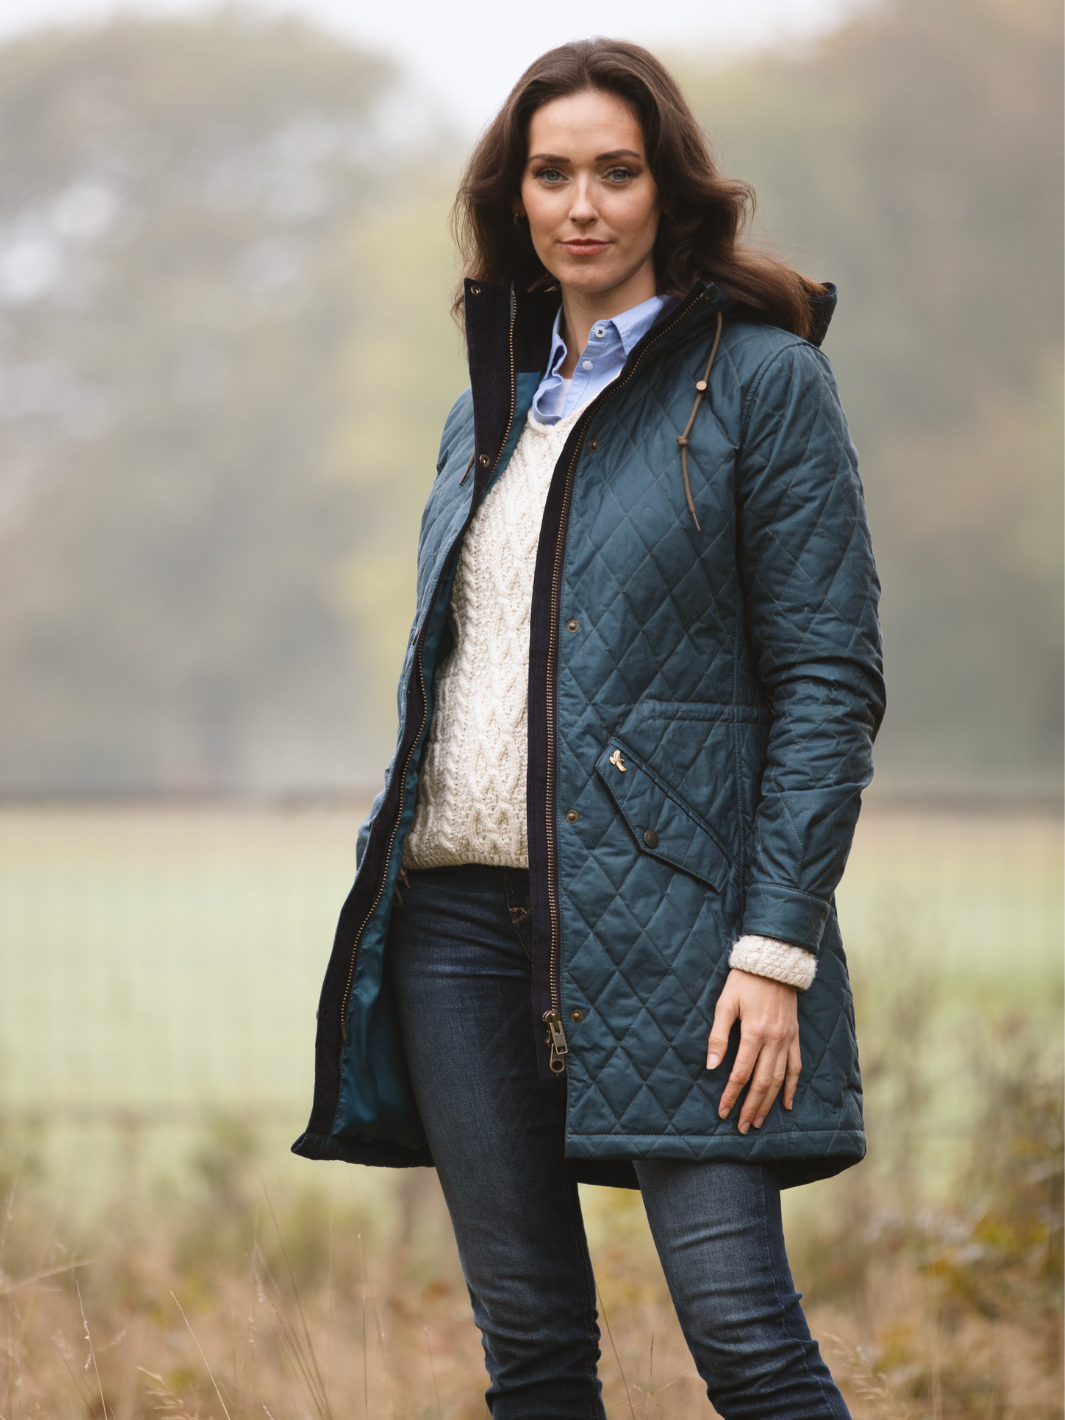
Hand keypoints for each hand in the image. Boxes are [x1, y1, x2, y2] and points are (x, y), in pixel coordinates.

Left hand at [706, 968, 800, 1133]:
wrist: (774, 963)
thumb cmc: (744, 981)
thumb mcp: (725, 1004)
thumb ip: (718, 1035)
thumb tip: (712, 1066)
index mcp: (754, 1033)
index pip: (741, 1074)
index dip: (731, 1095)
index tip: (722, 1111)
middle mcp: (774, 1041)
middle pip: (762, 1083)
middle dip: (750, 1107)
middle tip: (740, 1127)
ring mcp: (787, 1040)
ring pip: (779, 1080)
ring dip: (768, 1103)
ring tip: (757, 1121)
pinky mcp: (794, 1036)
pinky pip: (796, 1067)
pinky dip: (792, 1087)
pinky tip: (788, 1104)